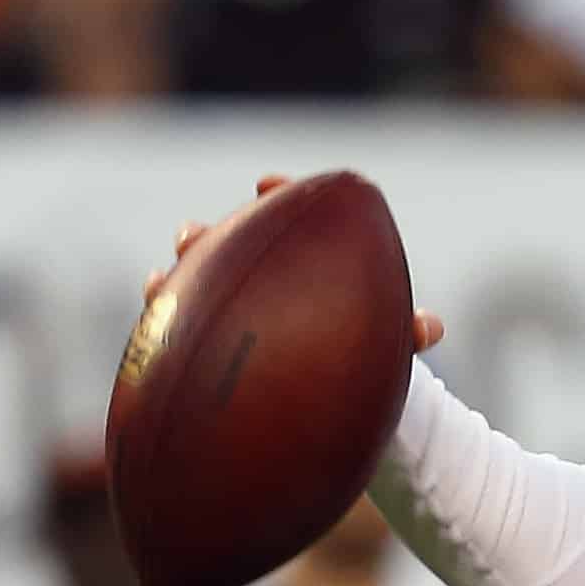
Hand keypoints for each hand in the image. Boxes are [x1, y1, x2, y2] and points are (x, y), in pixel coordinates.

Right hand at [144, 174, 444, 351]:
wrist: (341, 400)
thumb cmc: (366, 356)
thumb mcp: (388, 344)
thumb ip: (405, 332)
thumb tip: (432, 328)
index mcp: (303, 261)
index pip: (286, 214)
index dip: (275, 196)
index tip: (268, 186)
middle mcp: (260, 276)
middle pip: (225, 244)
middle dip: (207, 236)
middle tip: (196, 237)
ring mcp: (229, 306)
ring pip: (192, 282)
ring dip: (177, 277)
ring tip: (162, 277)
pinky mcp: (208, 341)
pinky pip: (178, 327)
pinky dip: (165, 316)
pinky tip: (152, 317)